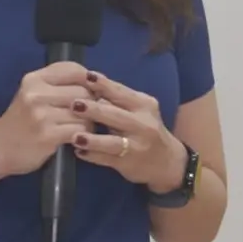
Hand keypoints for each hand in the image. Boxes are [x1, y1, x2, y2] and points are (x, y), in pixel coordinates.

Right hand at [0, 62, 94, 180]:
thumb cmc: (19, 122)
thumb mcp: (32, 94)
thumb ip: (57, 84)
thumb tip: (94, 81)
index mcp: (34, 79)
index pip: (74, 69)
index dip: (89, 80)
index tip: (92, 91)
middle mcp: (36, 93)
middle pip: (83, 91)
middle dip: (92, 103)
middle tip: (89, 114)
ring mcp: (41, 114)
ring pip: (85, 112)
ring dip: (90, 121)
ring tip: (83, 127)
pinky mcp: (48, 135)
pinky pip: (80, 129)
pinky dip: (84, 135)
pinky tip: (77, 138)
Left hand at [69, 71, 186, 191]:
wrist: (168, 162)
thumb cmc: (147, 129)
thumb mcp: (140, 111)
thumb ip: (118, 99)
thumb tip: (89, 84)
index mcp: (144, 105)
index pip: (121, 92)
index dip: (104, 85)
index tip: (86, 77)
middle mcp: (143, 124)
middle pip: (116, 115)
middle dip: (94, 110)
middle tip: (74, 105)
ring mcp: (137, 146)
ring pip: (112, 142)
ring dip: (93, 139)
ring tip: (75, 136)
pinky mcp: (129, 164)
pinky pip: (108, 160)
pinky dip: (93, 156)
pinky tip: (79, 152)